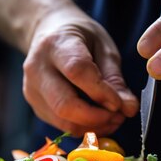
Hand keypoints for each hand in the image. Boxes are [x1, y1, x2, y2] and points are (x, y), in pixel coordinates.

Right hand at [23, 8, 138, 135]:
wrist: (48, 33)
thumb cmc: (80, 38)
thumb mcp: (103, 48)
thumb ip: (115, 79)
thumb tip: (129, 109)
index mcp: (56, 44)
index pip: (76, 71)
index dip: (101, 92)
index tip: (119, 103)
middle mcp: (37, 68)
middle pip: (64, 104)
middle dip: (96, 117)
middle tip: (118, 116)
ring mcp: (32, 90)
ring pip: (63, 121)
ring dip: (93, 126)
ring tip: (112, 119)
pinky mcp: (35, 106)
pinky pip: (61, 125)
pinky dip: (83, 127)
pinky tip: (98, 119)